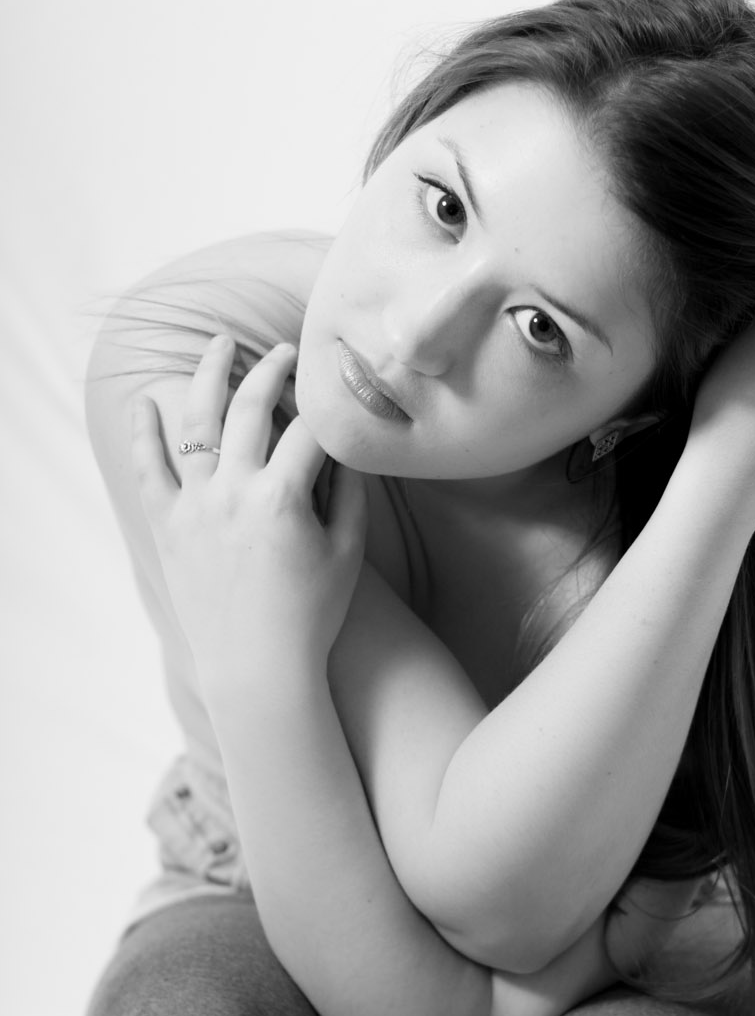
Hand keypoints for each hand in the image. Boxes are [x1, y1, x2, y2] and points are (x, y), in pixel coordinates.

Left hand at [132, 336, 366, 690]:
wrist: (258, 669)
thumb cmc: (311, 616)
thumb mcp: (346, 554)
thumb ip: (349, 495)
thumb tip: (346, 448)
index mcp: (283, 499)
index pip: (309, 430)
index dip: (327, 404)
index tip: (337, 388)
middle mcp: (233, 493)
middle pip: (251, 408)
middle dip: (271, 369)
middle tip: (284, 349)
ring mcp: (195, 507)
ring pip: (196, 422)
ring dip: (209, 375)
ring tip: (220, 346)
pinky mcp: (169, 527)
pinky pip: (150, 469)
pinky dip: (144, 433)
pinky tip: (145, 402)